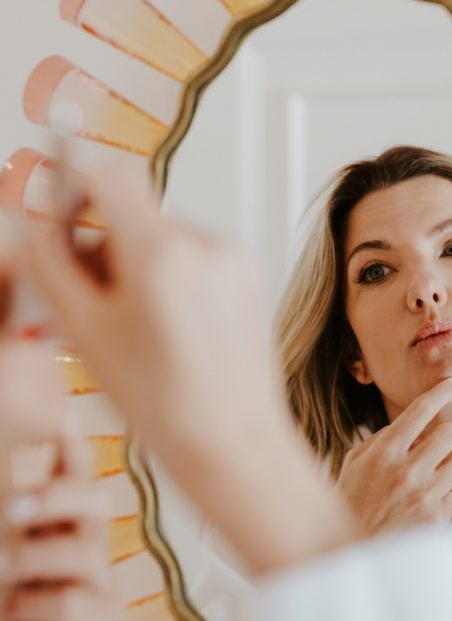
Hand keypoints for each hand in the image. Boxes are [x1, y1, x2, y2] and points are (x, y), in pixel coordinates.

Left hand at [0, 328, 113, 620]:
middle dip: (58, 496)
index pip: (75, 468)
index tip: (60, 422)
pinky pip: (73, 605)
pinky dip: (33, 613)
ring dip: (34, 560)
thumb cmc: (6, 600)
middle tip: (13, 508)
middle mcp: (86, 539)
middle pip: (95, 498)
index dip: (72, 443)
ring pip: (82, 550)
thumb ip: (13, 508)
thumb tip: (18, 479)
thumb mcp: (7, 547)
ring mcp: (99, 579)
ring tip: (3, 582)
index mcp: (61, 516)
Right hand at [24, 171, 357, 573]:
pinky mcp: (248, 275)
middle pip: (135, 212)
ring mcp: (232, 259)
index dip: (77, 189)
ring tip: (136, 326)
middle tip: (93, 300)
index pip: (110, 177)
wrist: (232, 443)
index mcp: (161, 254)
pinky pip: (196, 257)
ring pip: (165, 237)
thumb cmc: (165, 404)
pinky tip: (170, 327)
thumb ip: (52, 268)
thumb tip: (33, 226)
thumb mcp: (87, 334)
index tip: (63, 216)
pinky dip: (173, 278)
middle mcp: (204, 245)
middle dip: (106, 246)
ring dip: (139, 264)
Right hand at [338, 377, 451, 533]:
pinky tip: (416, 514)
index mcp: (384, 452)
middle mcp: (406, 470)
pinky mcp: (435, 520)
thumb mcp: (355, 465)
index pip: (420, 409)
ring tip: (420, 488)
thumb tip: (419, 427)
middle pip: (450, 433)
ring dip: (443, 473)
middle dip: (446, 438)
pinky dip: (438, 503)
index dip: (443, 391)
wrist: (349, 555)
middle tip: (433, 449)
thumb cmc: (351, 504)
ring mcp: (423, 496)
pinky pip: (451, 498)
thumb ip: (383, 440)